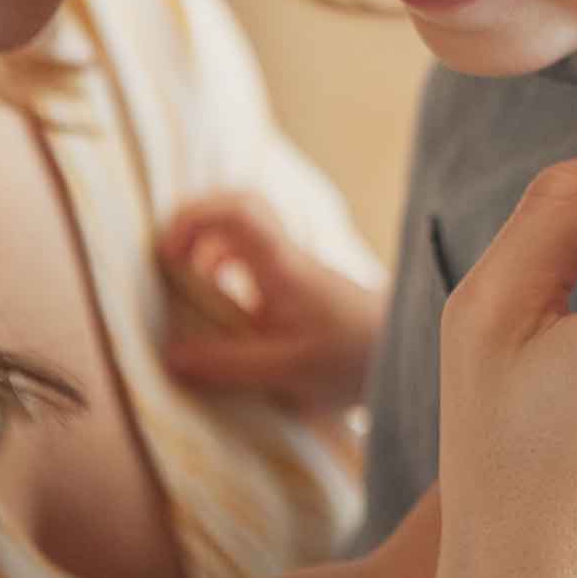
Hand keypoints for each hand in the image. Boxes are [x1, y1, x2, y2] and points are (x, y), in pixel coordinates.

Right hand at [158, 191, 384, 413]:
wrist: (407, 350)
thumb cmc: (356, 357)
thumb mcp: (290, 370)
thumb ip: (230, 365)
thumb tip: (169, 356)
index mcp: (283, 265)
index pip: (238, 209)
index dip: (193, 217)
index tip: (169, 257)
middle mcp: (285, 255)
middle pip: (236, 207)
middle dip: (192, 225)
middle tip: (170, 266)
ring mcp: (290, 266)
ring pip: (241, 232)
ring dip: (206, 251)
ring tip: (187, 293)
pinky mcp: (293, 283)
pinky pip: (249, 259)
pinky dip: (223, 272)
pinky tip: (219, 310)